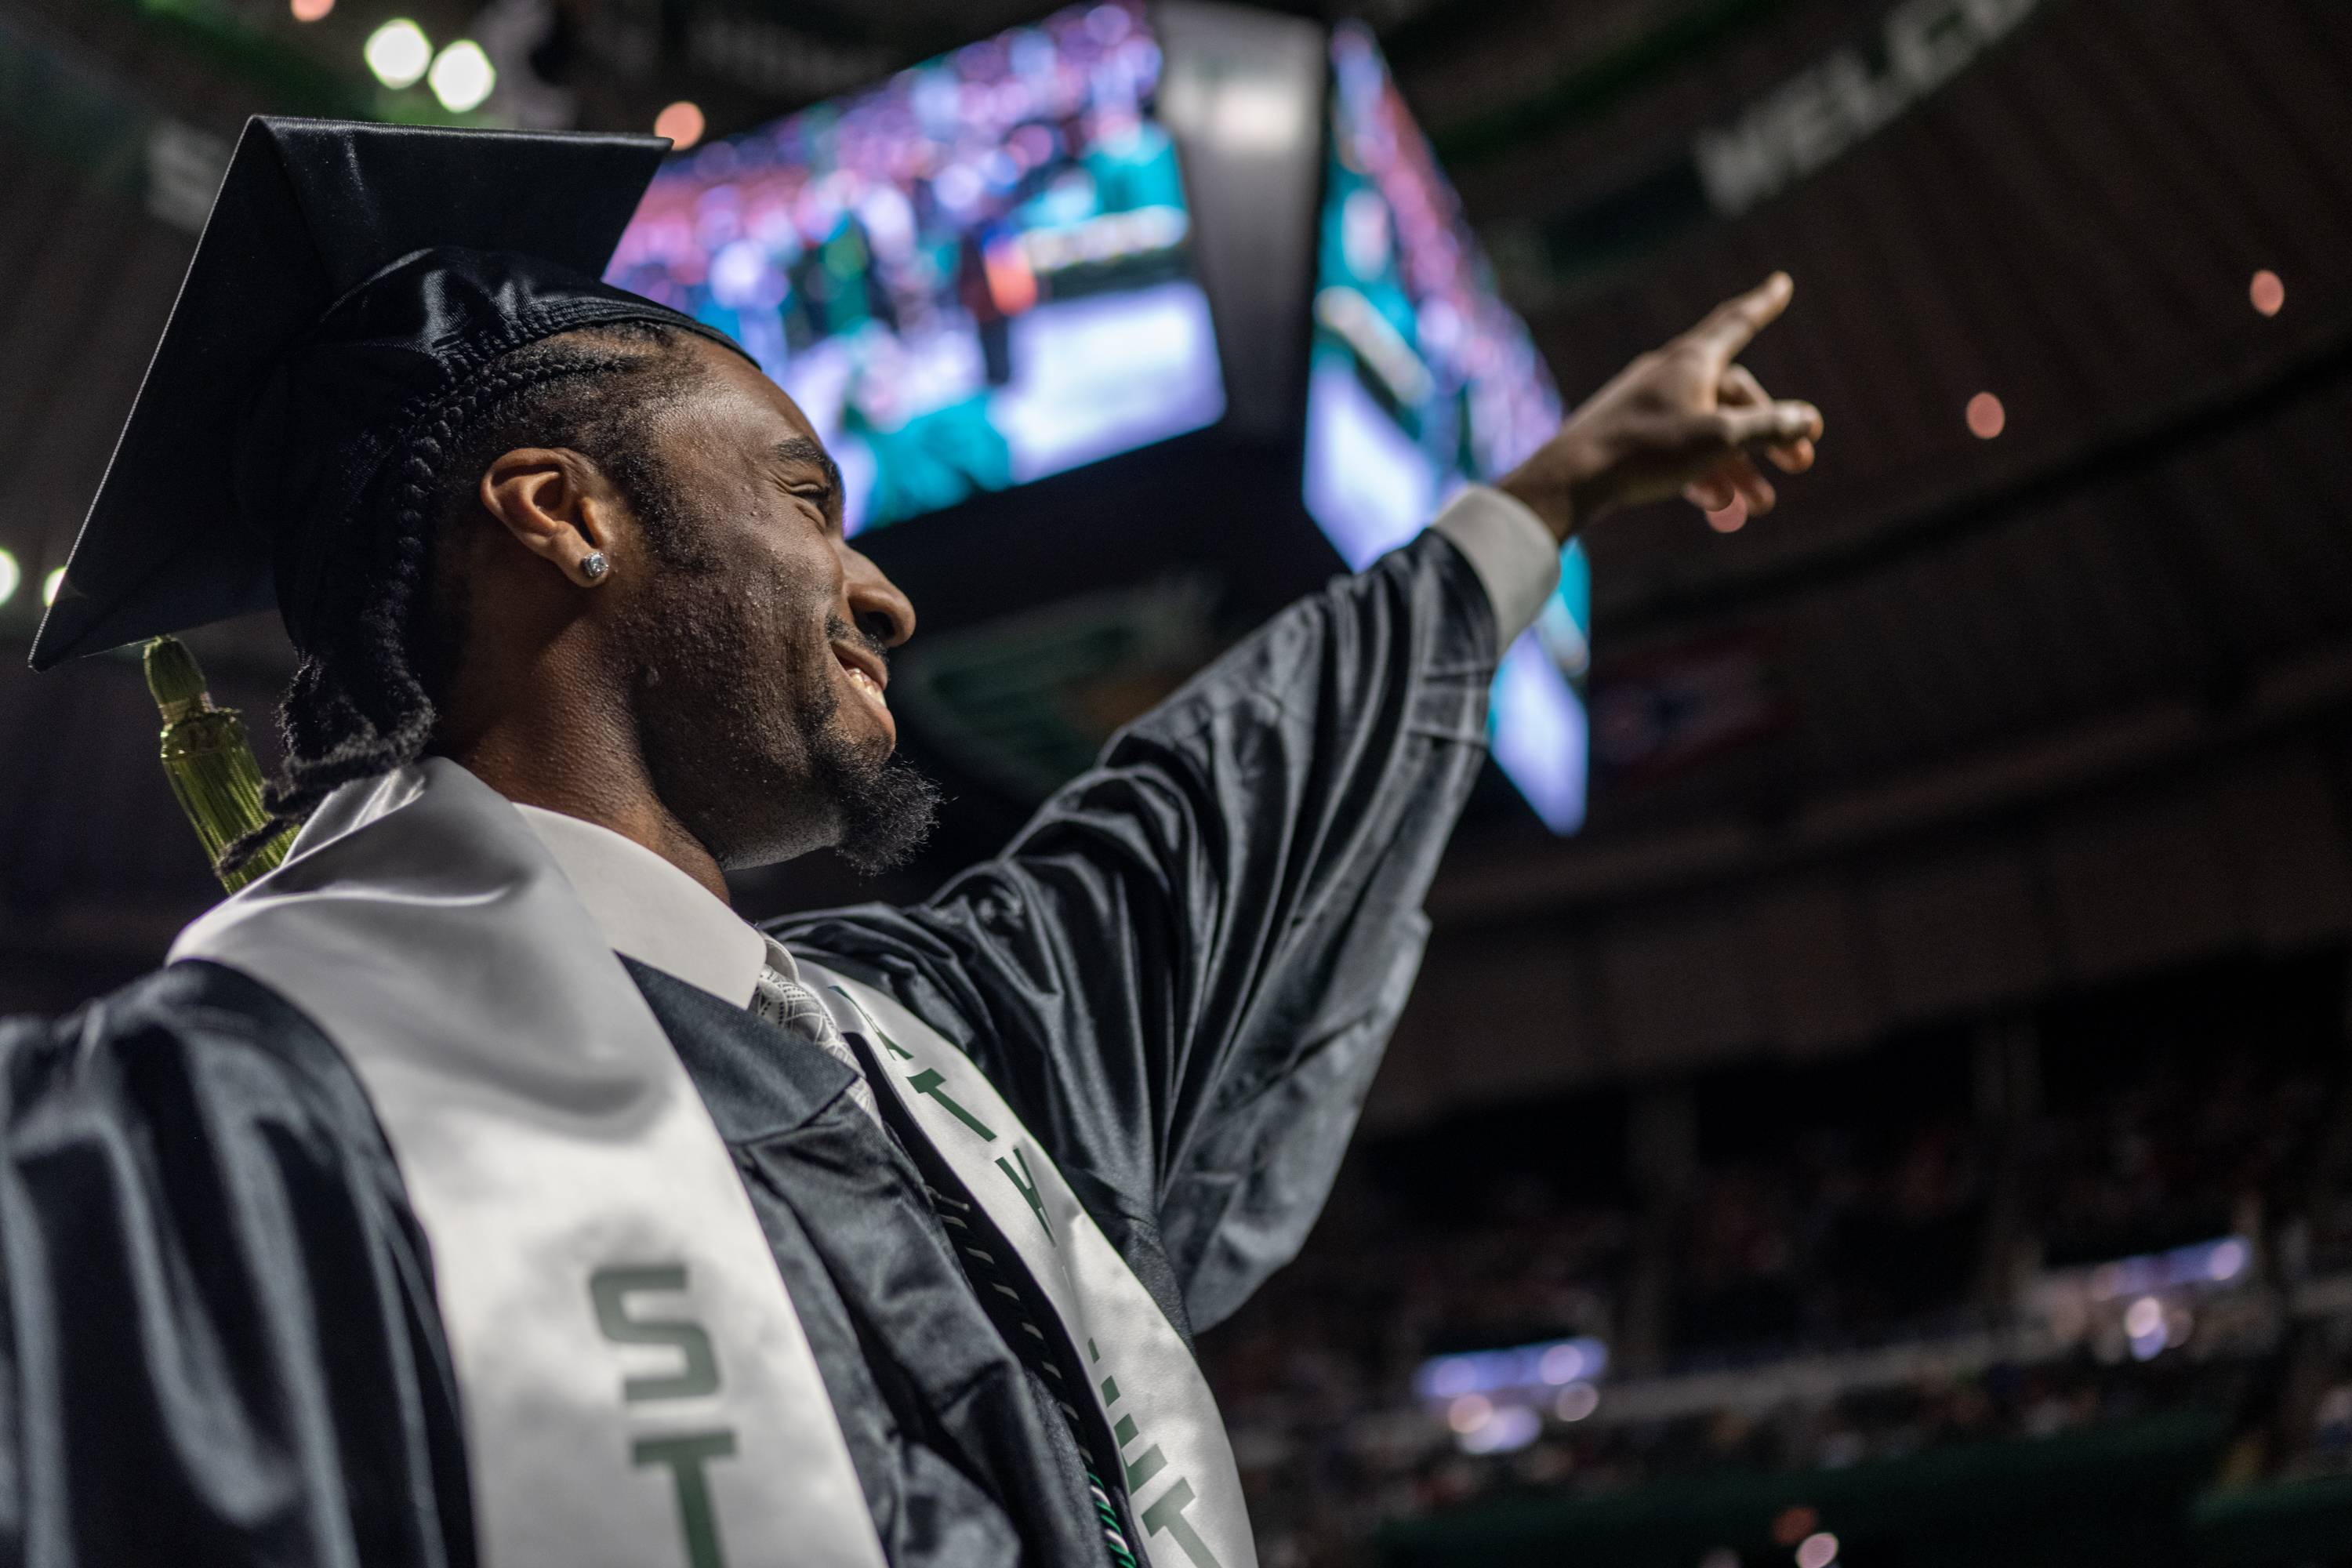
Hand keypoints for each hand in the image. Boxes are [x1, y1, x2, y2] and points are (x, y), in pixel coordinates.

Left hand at [1497, 272, 1824, 541]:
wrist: (1570, 479)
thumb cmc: (1647, 451)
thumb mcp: (1719, 439)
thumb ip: (1768, 428)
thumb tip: (1808, 419)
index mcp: (1691, 360)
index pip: (1737, 322)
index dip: (1763, 304)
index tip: (1781, 283)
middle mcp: (1668, 374)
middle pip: (1733, 397)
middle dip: (1768, 435)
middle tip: (1800, 465)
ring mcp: (1646, 405)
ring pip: (1707, 431)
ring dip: (1738, 467)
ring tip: (1759, 505)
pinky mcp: (1628, 437)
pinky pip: (1677, 450)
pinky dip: (1702, 473)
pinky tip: (1717, 508)